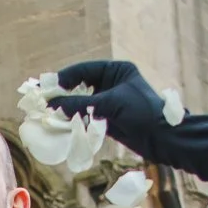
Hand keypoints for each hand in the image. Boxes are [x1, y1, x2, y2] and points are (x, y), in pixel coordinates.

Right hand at [49, 60, 207, 181]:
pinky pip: (88, 116)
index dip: (65, 78)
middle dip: (64, 94)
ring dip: (69, 108)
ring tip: (50, 114)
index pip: (84, 70)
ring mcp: (110, 101)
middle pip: (81, 85)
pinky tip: (64, 124)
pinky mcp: (109, 118)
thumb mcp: (110, 104)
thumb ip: (81, 104)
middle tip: (44, 101)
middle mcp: (112, 83)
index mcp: (116, 70)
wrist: (163, 138)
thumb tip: (54, 105)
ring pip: (83, 102)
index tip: (48, 87)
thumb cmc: (142, 113)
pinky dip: (77, 120)